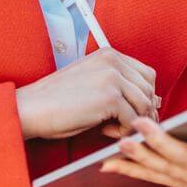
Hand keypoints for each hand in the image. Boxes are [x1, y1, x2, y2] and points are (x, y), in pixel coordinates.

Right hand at [16, 48, 160, 139]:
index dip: (144, 96)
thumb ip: (120, 86)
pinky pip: (132, 119)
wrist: (32, 107)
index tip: (133, 111)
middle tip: (124, 124)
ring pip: (144, 104)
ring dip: (132, 121)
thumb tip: (154, 101)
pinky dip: (123, 131)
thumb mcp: (92, 84)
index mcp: (109, 55)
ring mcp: (112, 78)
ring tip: (112, 128)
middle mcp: (113, 62)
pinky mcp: (110, 98)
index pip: (146, 74)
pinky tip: (105, 131)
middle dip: (142, 110)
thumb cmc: (58, 100)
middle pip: (148, 89)